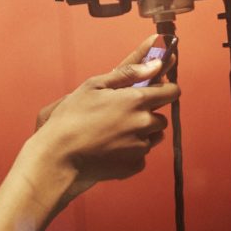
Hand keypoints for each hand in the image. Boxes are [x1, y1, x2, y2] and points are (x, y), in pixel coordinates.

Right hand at [33, 35, 180, 202]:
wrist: (60, 156)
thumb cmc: (73, 116)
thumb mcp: (94, 85)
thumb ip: (129, 73)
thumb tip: (157, 65)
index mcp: (137, 100)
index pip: (171, 92)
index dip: (165, 89)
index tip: (157, 90)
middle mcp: (144, 124)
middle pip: (161, 117)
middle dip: (148, 114)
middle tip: (123, 114)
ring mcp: (141, 147)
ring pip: (153, 136)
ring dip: (142, 133)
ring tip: (115, 132)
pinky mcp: (135, 165)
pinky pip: (141, 155)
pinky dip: (132, 151)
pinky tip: (111, 147)